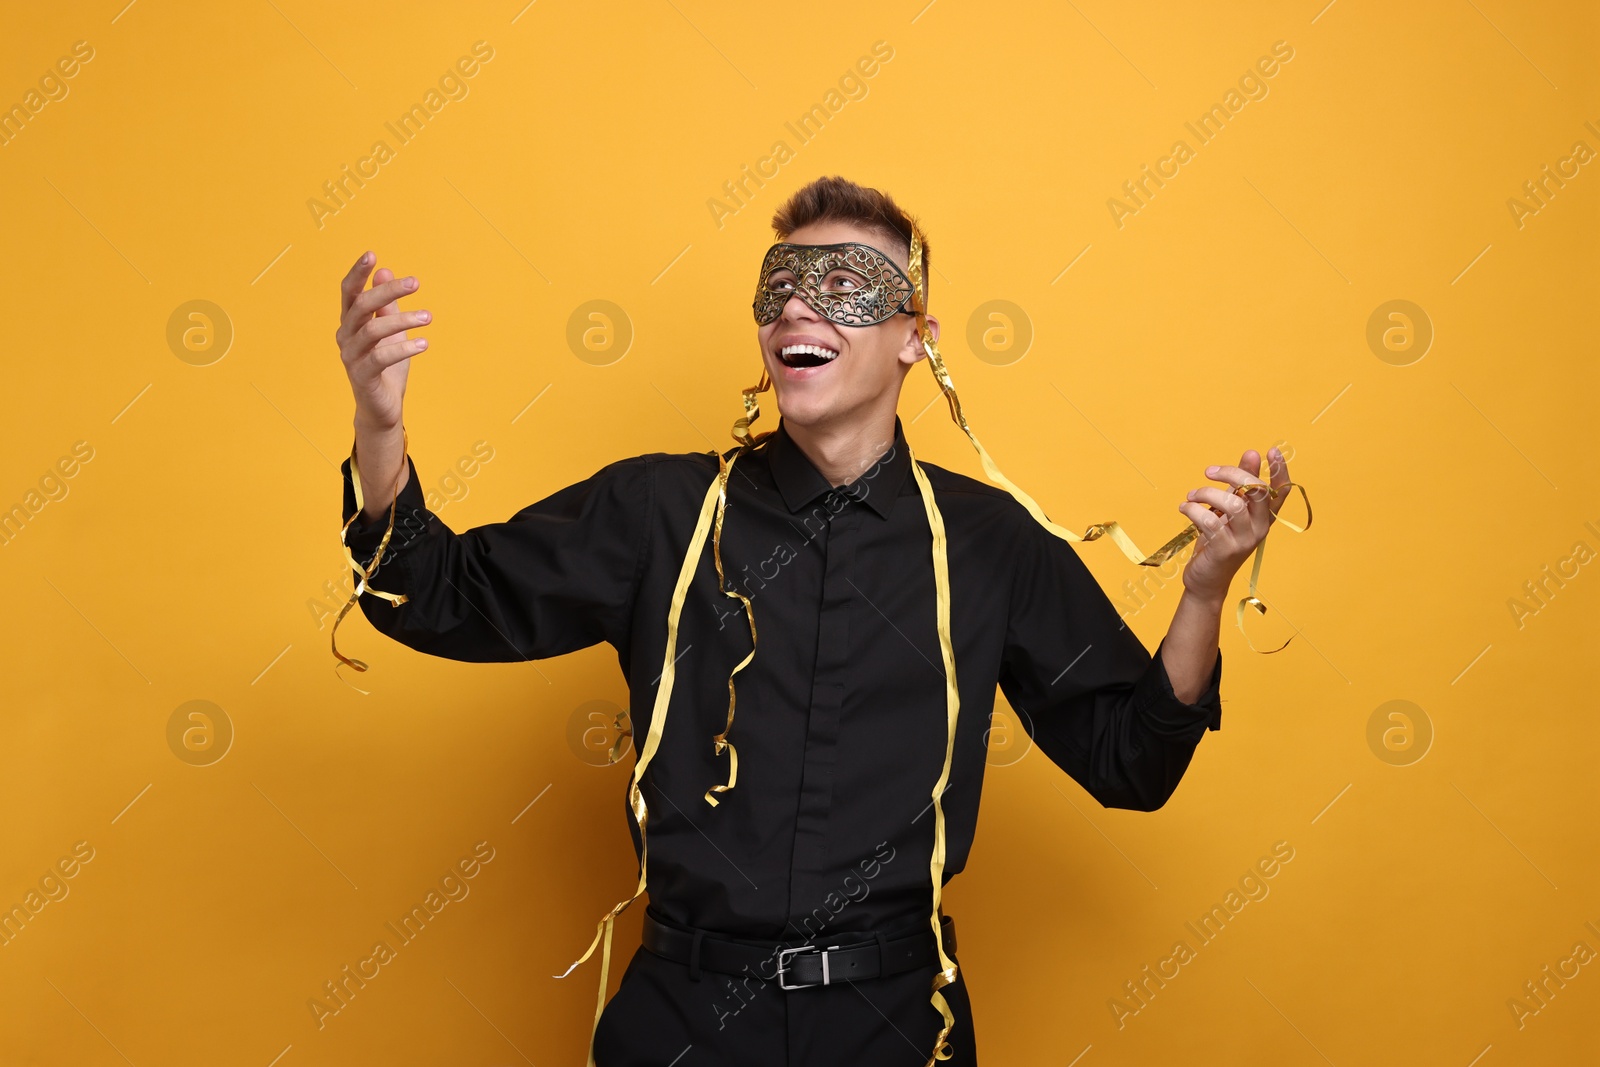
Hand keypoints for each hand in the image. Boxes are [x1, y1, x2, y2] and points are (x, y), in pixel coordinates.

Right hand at [337, 250, 430, 429]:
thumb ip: (386, 304)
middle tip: (416, 283)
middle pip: (362, 306)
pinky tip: (424, 343)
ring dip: (403, 320)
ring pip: (373, 330)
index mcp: (350, 322)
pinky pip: (381, 357)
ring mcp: (351, 357)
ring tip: (428, 317)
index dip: (357, 273)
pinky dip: (404, 348)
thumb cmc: (386, 367)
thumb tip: (385, 271)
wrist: (382, 408)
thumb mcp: (390, 332)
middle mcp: (345, 336)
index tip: (372, 255)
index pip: (348, 292)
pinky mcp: (362, 376)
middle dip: (388, 292)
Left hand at [1178, 447, 1291, 604]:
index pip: (1281, 492)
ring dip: (1207, 493)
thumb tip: (1252, 453)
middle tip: (1209, 472)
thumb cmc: (1218, 540)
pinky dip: (1193, 510)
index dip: (1280, 472)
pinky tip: (1184, 508)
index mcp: (1264, 517)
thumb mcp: (1230, 510)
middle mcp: (1260, 528)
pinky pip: (1210, 521)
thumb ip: (1240, 484)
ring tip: (1191, 496)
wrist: (1207, 580)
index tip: (1271, 451)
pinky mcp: (1225, 549)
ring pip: (1233, 504)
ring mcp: (1244, 540)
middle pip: (1257, 491)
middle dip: (1233, 474)